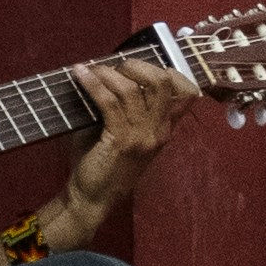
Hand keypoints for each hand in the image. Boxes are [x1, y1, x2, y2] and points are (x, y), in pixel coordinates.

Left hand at [38, 52, 195, 247]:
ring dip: (109, 73)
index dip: (166, 71)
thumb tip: (108, 71)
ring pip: (133, 89)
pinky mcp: (121, 141)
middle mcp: (158, 132)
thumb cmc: (102, 164)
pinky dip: (94, 84)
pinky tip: (81, 75)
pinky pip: (110, 102)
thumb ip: (124, 108)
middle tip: (115, 66)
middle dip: (137, 65)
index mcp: (163, 130)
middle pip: (162, 82)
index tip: (139, 66)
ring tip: (92, 70)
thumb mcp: (123, 134)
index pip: (184, 93)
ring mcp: (142, 137)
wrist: (92, 200)